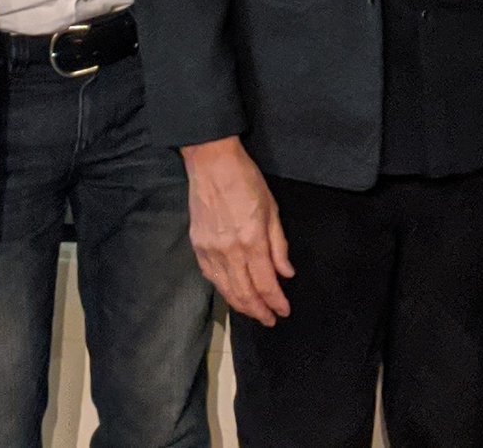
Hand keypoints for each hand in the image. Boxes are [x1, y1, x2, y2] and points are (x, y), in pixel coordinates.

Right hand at [182, 136, 292, 327]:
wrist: (211, 163)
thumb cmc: (246, 180)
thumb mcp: (272, 208)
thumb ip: (278, 244)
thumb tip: (286, 273)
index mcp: (252, 240)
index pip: (266, 282)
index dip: (276, 301)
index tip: (284, 311)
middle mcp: (230, 251)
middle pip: (245, 292)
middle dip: (259, 310)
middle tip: (270, 320)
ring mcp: (210, 250)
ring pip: (226, 289)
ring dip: (241, 305)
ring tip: (254, 313)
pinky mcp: (197, 246)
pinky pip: (211, 277)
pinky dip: (223, 290)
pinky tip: (231, 295)